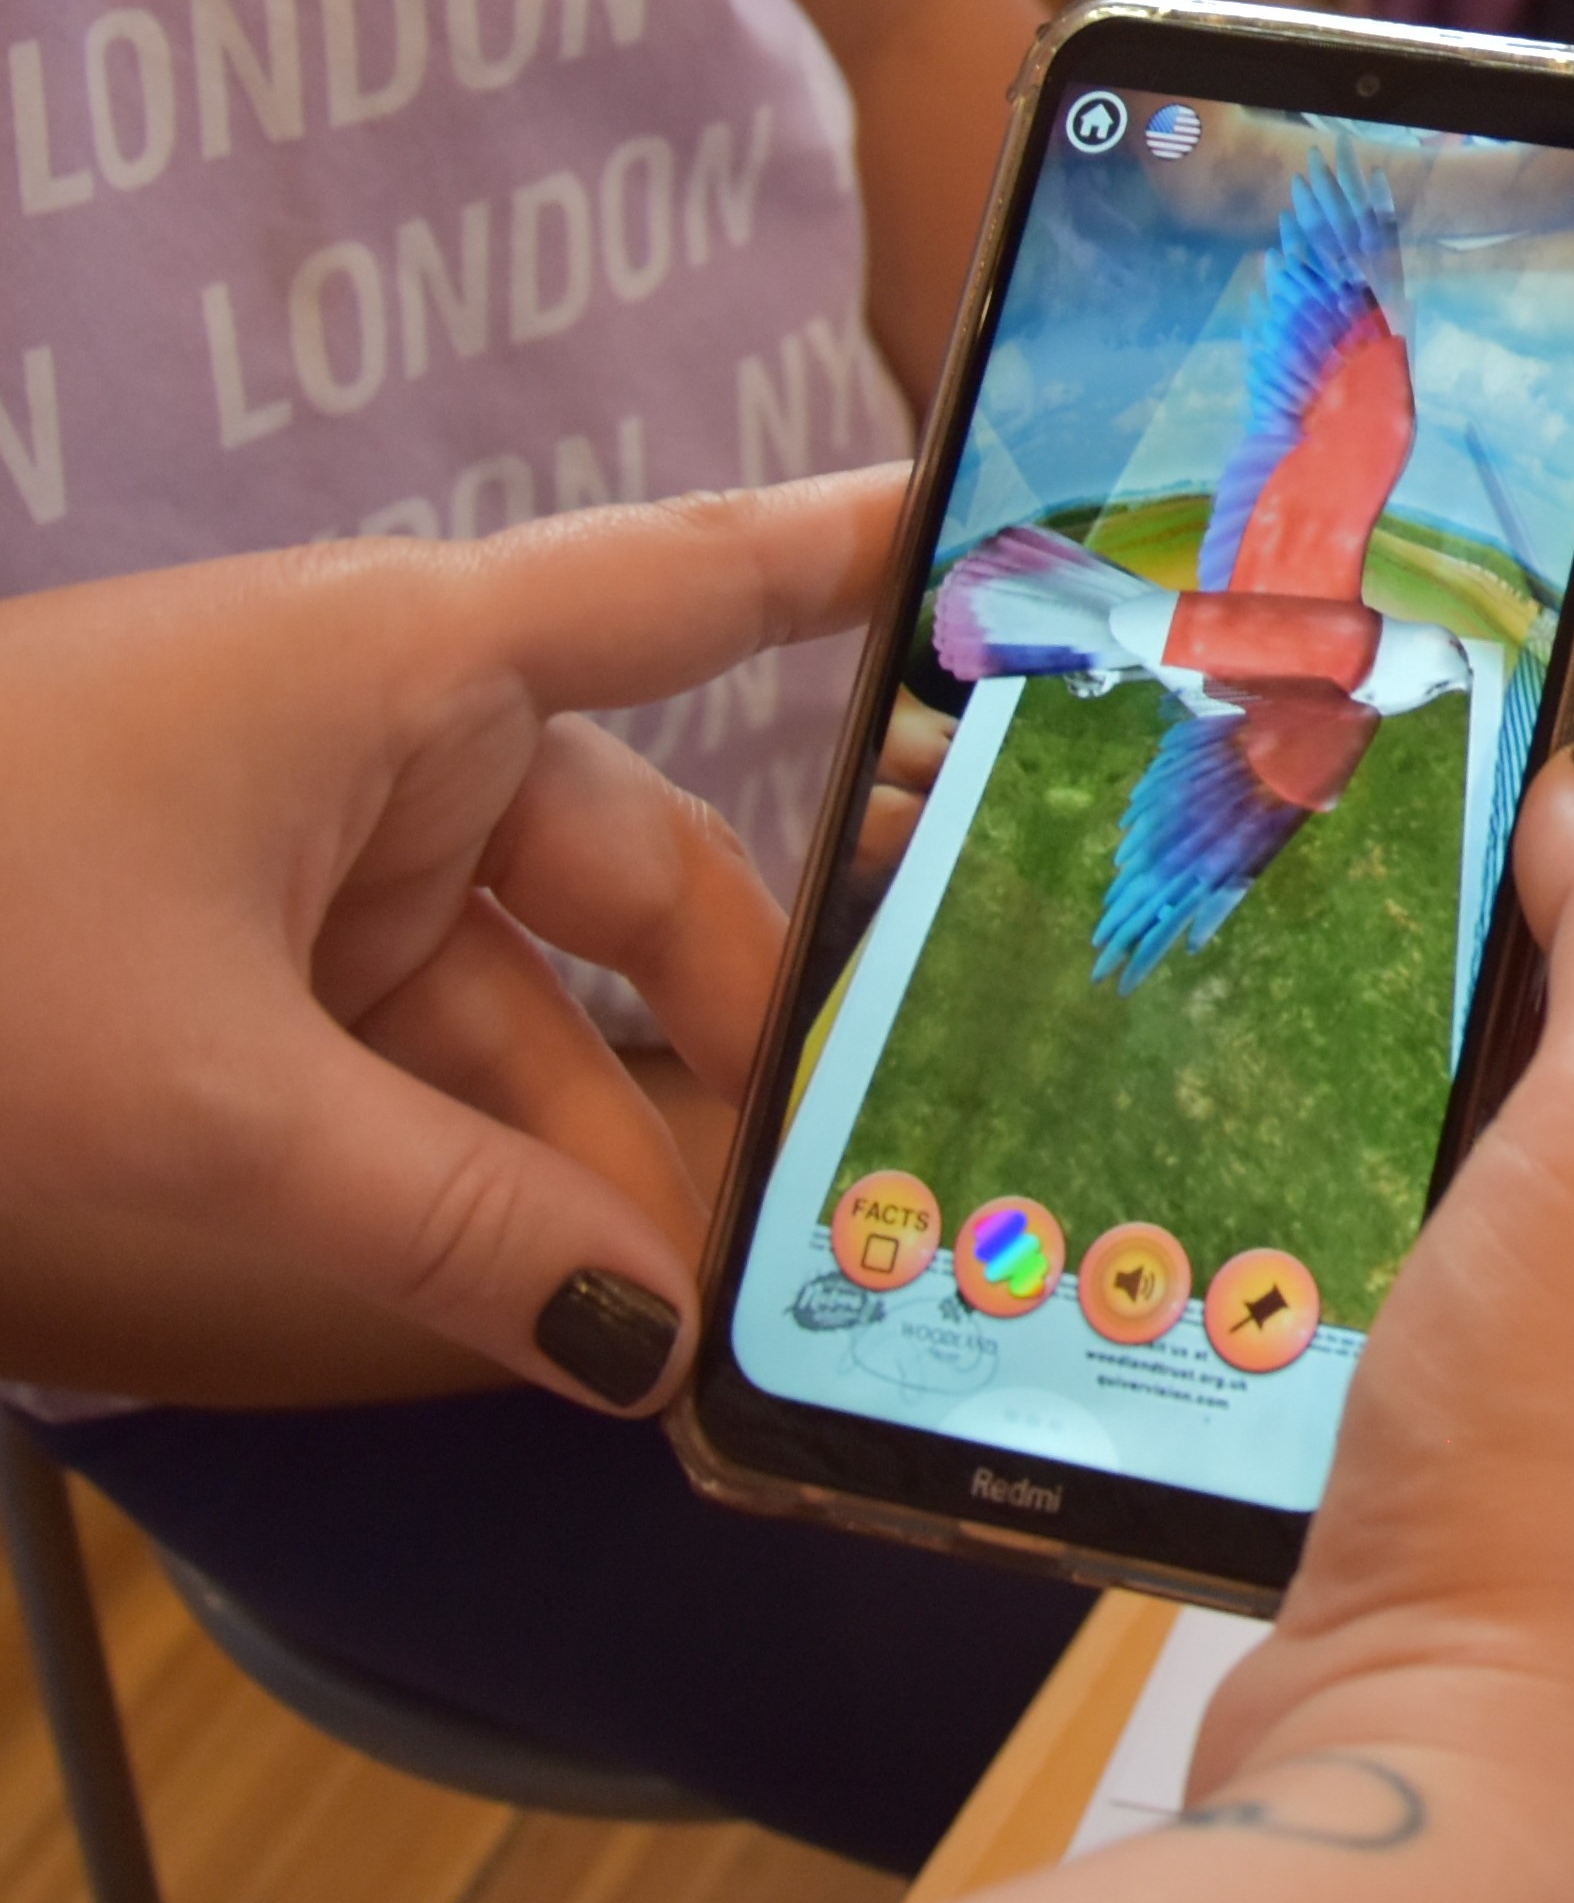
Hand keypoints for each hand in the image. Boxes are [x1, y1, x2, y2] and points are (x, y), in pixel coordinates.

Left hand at [0, 478, 874, 1410]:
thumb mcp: (217, 1119)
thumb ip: (465, 1239)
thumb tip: (660, 1351)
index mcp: (407, 668)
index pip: (702, 590)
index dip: (870, 568)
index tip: (1029, 551)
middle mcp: (378, 739)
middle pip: (638, 885)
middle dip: (736, 1058)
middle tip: (864, 1195)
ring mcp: (292, 862)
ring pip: (522, 1013)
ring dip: (599, 1167)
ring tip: (710, 1324)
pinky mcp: (214, 975)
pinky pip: (406, 1071)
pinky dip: (477, 1185)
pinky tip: (565, 1315)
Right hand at [1193, 694, 1573, 1902]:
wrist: (1480, 1797)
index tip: (1530, 681)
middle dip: (1535, 901)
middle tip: (1388, 798)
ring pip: (1536, 1145)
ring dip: (1436, 1040)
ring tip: (1316, 935)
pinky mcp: (1503, 1476)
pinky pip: (1444, 1273)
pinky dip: (1369, 1186)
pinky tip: (1277, 1146)